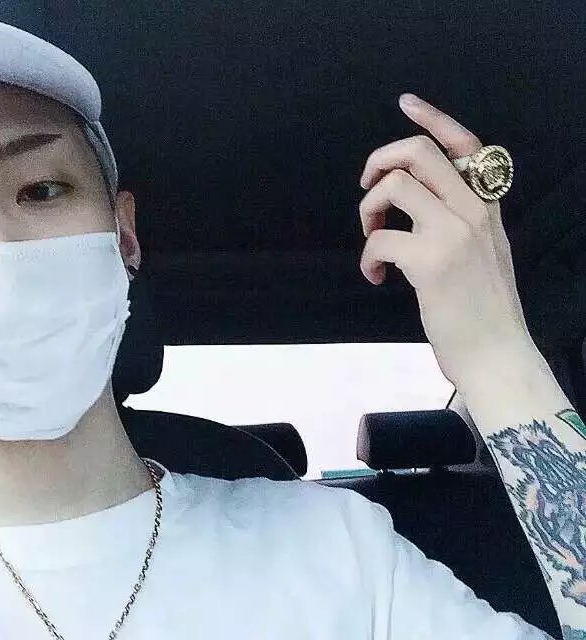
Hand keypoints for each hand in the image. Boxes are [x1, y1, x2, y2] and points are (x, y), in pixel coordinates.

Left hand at [358, 93, 532, 384]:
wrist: (498, 354)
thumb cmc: (485, 310)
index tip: (405, 103)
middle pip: (418, 153)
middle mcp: (474, 210)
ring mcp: (453, 232)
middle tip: (366, 187)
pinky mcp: (430, 261)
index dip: (432, 118)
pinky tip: (374, 277)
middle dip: (379, 161)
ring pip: (393, 186)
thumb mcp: (484, 252)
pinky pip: (379, 240)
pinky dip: (367, 257)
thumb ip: (461, 221)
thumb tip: (416, 208)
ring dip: (368, 210)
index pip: (466, 143)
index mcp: (487, 206)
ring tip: (371, 239)